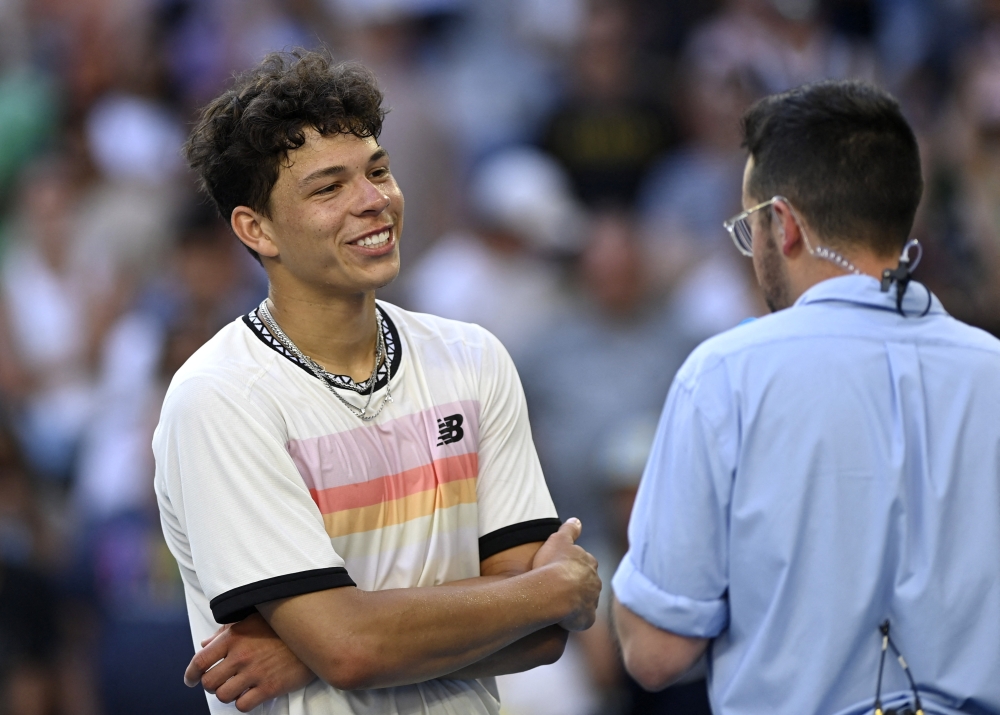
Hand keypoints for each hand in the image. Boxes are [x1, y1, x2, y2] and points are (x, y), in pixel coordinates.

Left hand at [184, 612, 315, 711]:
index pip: (200, 660)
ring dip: (227, 694)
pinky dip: (243, 703)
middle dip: (211, 685)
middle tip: (220, 683)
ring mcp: (255, 672)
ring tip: (236, 688)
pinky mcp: (269, 687)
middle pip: (209, 682)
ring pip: (223, 696)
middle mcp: (241, 655)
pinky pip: (243, 705)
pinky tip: (250, 694)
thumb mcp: (253, 621)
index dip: (191, 673)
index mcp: (234, 637)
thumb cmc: (282, 627)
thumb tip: (205, 645)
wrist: (314, 635)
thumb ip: (226, 633)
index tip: (191, 680)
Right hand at [531, 518, 600, 631]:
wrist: (554, 591)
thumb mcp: (559, 539)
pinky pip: (581, 620)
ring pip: (586, 602)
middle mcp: (595, 582)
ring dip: (576, 602)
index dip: (574, 566)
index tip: (562, 568)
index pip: (585, 563)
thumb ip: (569, 529)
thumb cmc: (554, 563)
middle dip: (578, 585)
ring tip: (559, 603)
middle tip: (559, 587)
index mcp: (590, 563)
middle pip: (588, 584)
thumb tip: (577, 519)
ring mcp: (592, 602)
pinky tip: (562, 618)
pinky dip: (574, 619)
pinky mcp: (587, 619)